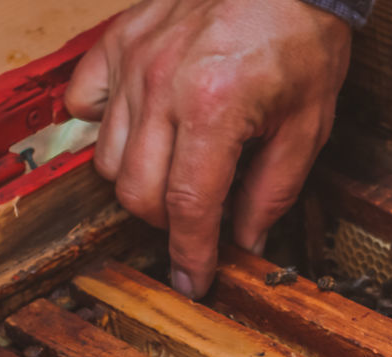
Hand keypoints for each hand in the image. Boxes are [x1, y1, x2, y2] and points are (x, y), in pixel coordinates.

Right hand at [65, 0, 351, 297]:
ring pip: (107, 159)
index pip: (187, 207)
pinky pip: (84, 103)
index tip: (193, 281)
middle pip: (137, 192)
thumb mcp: (307, 129)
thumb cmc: (302, 42)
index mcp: (214, 109)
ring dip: (139, 184)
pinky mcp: (117, 41)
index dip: (190, 254)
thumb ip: (272, 193)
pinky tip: (142, 133)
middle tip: (197, 223)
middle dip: (166, 224)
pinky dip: (104, 129)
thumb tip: (245, 242)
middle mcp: (162, 86)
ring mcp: (133, 61)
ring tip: (178, 176)